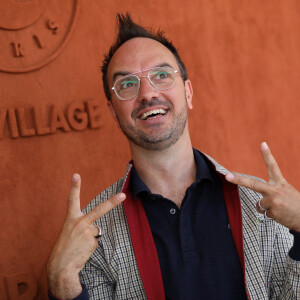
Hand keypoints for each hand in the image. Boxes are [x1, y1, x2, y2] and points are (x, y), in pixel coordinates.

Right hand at [47, 173, 125, 298]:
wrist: (60, 267)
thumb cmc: (64, 248)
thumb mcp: (69, 232)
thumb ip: (82, 225)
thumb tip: (96, 229)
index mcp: (71, 219)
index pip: (72, 199)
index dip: (75, 186)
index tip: (76, 175)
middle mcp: (79, 222)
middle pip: (99, 210)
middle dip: (113, 202)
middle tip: (123, 195)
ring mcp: (87, 231)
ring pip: (96, 230)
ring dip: (91, 238)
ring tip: (80, 246)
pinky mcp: (93, 241)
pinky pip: (96, 240)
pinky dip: (91, 245)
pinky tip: (83, 250)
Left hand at [225, 142, 299, 231]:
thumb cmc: (295, 204)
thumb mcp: (286, 191)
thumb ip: (272, 191)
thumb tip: (258, 203)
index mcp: (280, 183)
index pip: (273, 166)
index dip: (267, 155)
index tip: (262, 144)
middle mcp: (275, 190)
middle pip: (253, 184)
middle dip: (238, 180)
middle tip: (227, 176)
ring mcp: (273, 201)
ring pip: (259, 204)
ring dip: (267, 208)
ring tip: (280, 209)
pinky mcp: (272, 211)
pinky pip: (264, 213)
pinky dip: (270, 215)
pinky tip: (280, 214)